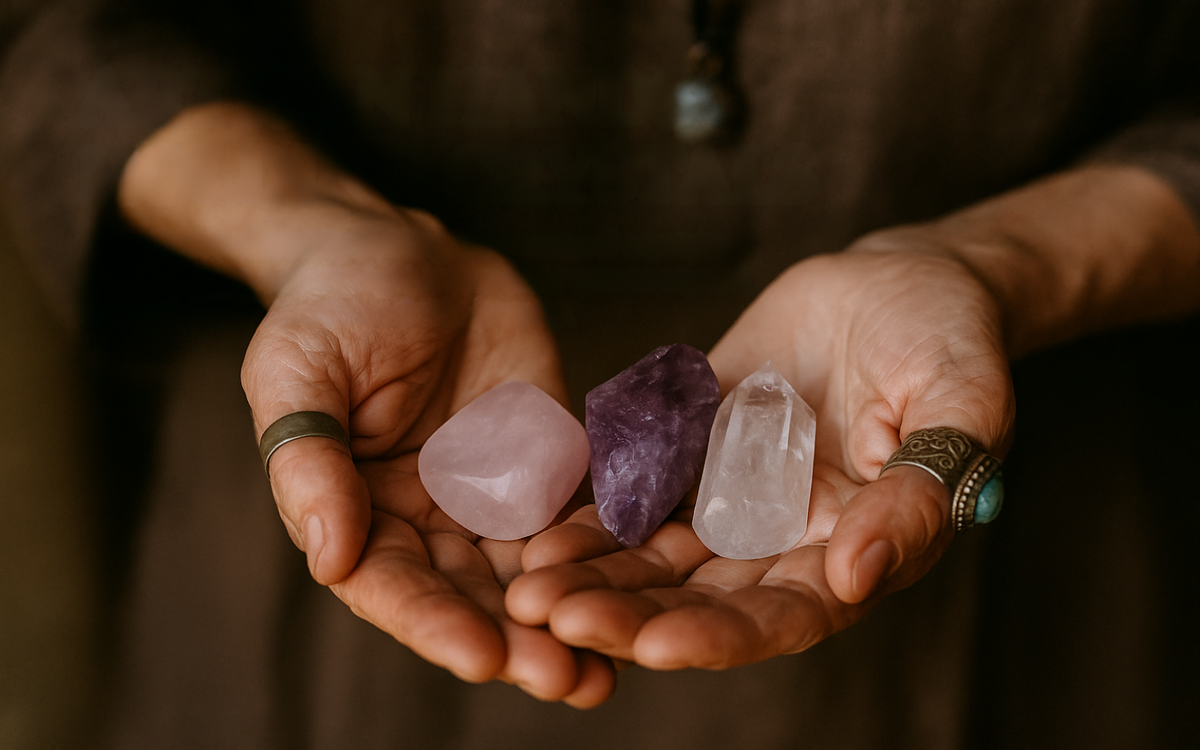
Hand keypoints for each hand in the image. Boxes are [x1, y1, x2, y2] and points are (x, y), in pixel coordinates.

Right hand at [120, 103, 612, 704]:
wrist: (405, 250)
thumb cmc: (333, 301)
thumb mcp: (298, 367)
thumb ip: (309, 459)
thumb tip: (329, 559)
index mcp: (359, 510)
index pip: (394, 584)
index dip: (435, 623)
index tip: (483, 656)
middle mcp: (427, 519)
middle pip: (471, 596)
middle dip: (516, 642)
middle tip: (565, 680)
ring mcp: (490, 495)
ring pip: (531, 573)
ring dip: (568, 620)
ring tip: (609, 667)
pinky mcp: (545, 462)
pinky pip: (578, 513)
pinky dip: (607, 554)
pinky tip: (645, 588)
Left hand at [506, 236, 1014, 669]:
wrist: (899, 280)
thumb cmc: (952, 339)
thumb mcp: (962, 403)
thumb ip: (919, 491)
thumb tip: (857, 574)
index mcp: (853, 549)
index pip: (782, 616)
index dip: (717, 635)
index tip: (653, 645)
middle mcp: (784, 540)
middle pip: (699, 599)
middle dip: (626, 614)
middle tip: (551, 616)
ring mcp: (734, 496)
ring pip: (656, 556)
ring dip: (593, 574)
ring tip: (525, 585)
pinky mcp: (696, 448)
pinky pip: (639, 488)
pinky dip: (592, 510)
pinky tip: (537, 523)